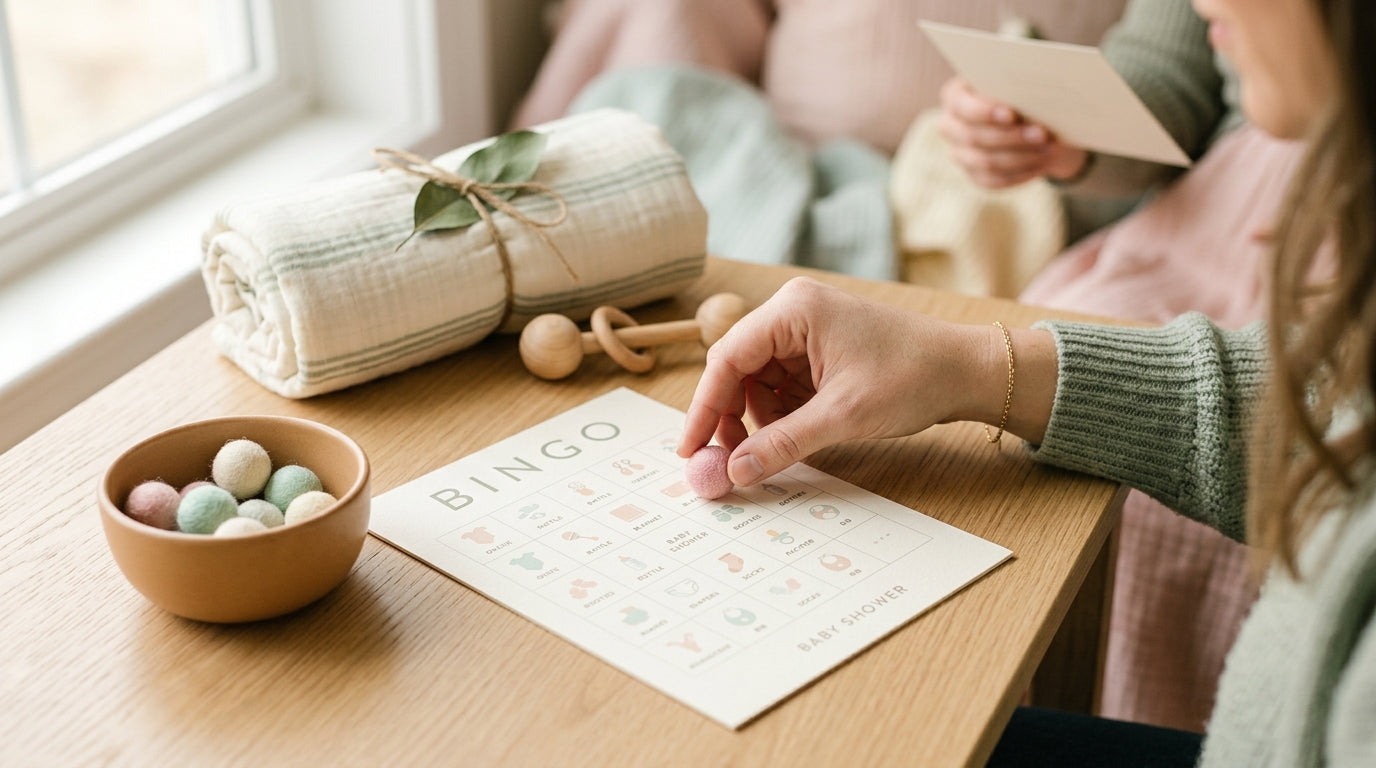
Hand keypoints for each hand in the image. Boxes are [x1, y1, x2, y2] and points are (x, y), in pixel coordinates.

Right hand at [676, 278, 1057, 486]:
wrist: (967, 371)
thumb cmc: (913, 377)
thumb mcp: (843, 417)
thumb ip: (783, 444)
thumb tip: (734, 472)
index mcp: (794, 309)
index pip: (727, 358)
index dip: (704, 408)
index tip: (690, 449)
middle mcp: (794, 311)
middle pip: (737, 368)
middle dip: (731, 417)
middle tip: (726, 462)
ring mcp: (806, 330)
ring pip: (757, 381)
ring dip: (758, 420)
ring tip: (775, 449)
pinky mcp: (818, 350)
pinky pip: (781, 385)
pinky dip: (780, 415)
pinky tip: (796, 435)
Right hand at [938, 76, 1088, 188]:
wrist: (1031, 118)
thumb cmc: (1023, 92)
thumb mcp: (1019, 84)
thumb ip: (1017, 88)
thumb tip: (1032, 98)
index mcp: (955, 96)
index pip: (961, 107)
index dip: (984, 112)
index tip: (1012, 114)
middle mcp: (950, 126)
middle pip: (973, 137)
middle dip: (1011, 137)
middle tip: (1043, 134)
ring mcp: (960, 153)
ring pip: (985, 162)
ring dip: (1021, 157)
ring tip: (1049, 150)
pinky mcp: (974, 175)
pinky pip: (993, 181)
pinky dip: (1019, 174)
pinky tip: (1041, 165)